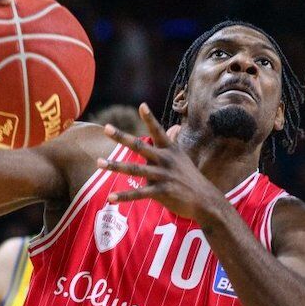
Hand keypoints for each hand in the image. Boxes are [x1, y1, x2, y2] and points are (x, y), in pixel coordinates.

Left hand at [98, 104, 225, 222]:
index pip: (158, 131)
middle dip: (122, 137)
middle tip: (106, 128)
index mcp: (170, 150)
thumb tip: (167, 131)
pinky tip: (111, 197)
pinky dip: (124, 196)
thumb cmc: (190, 178)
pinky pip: (139, 193)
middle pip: (140, 146)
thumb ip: (168, 146)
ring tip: (98, 162)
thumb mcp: (181, 158)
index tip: (142, 105)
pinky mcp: (162, 192)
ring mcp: (163, 175)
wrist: (205, 200)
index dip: (150, 118)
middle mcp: (166, 160)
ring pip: (135, 169)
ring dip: (115, 165)